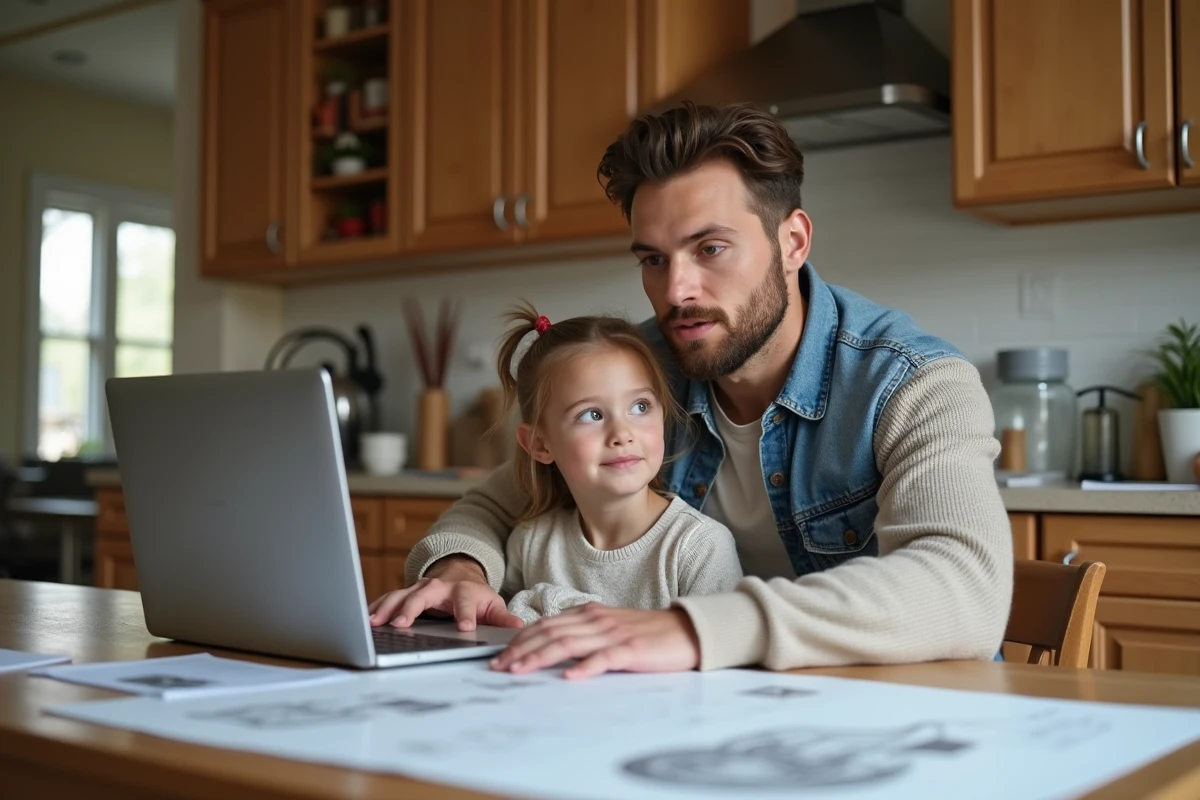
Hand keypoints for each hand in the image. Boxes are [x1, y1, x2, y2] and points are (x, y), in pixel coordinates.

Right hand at [367, 556, 523, 631]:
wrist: (460, 575)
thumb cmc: (476, 596)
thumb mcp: (493, 605)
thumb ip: (503, 618)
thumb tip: (518, 627)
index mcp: (463, 591)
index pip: (464, 604)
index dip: (465, 616)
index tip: (465, 629)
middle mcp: (438, 587)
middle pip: (423, 595)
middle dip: (412, 608)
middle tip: (403, 624)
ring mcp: (419, 588)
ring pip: (400, 595)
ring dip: (387, 608)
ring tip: (374, 622)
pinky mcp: (405, 592)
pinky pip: (388, 598)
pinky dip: (376, 607)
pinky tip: (363, 619)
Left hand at [489, 603, 699, 678]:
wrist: (688, 631)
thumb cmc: (649, 634)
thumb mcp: (610, 629)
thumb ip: (584, 635)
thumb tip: (553, 649)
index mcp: (590, 614)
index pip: (546, 624)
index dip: (520, 640)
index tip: (501, 656)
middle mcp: (597, 620)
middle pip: (549, 633)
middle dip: (520, 650)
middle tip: (498, 667)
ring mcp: (613, 634)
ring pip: (568, 643)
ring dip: (540, 657)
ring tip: (519, 670)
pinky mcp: (632, 650)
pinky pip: (604, 658)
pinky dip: (585, 667)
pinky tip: (570, 677)